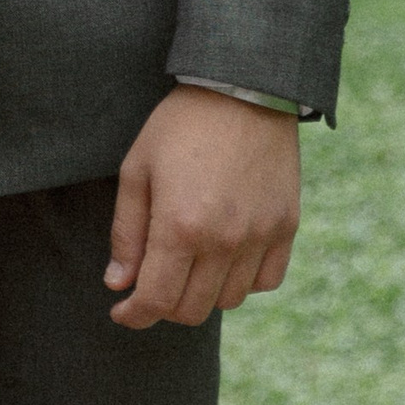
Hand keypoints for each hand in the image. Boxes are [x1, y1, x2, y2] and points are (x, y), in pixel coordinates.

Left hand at [106, 86, 300, 329]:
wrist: (244, 89)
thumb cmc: (180, 126)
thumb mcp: (137, 171)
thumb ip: (127, 233)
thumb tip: (118, 284)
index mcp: (180, 227)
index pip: (156, 301)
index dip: (134, 315)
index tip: (122, 311)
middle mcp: (224, 240)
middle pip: (192, 309)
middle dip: (163, 306)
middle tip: (150, 284)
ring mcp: (260, 236)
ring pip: (228, 301)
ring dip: (202, 294)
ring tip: (187, 265)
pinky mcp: (286, 227)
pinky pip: (266, 281)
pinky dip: (242, 282)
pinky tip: (224, 259)